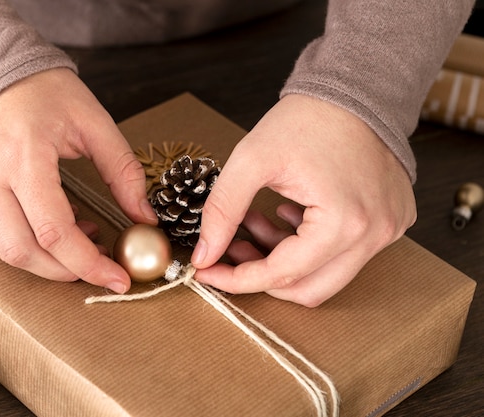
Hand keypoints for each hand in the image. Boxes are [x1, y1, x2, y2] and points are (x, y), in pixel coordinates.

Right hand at [0, 68, 156, 292]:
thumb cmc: (46, 92)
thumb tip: (145, 218)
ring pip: (8, 251)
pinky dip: (35, 247)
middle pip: (24, 251)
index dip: (88, 263)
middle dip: (68, 272)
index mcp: (24, 157)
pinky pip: (1, 237)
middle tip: (104, 269)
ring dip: (50, 264)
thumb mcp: (94, 123)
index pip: (53, 230)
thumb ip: (123, 172)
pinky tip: (65, 230)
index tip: (119, 277)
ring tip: (88, 244)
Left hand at [191, 94, 415, 306]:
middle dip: (262, 276)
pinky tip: (287, 216)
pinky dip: (308, 246)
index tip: (206, 271)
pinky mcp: (390, 222)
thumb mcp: (251, 160)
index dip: (237, 279)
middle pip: (309, 290)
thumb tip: (204, 256)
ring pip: (325, 275)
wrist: (352, 89)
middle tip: (232, 248)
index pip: (282, 274)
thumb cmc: (306, 119)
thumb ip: (223, 211)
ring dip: (283, 259)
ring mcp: (388, 230)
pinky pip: (344, 254)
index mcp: (344, 222)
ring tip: (257, 222)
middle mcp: (375, 234)